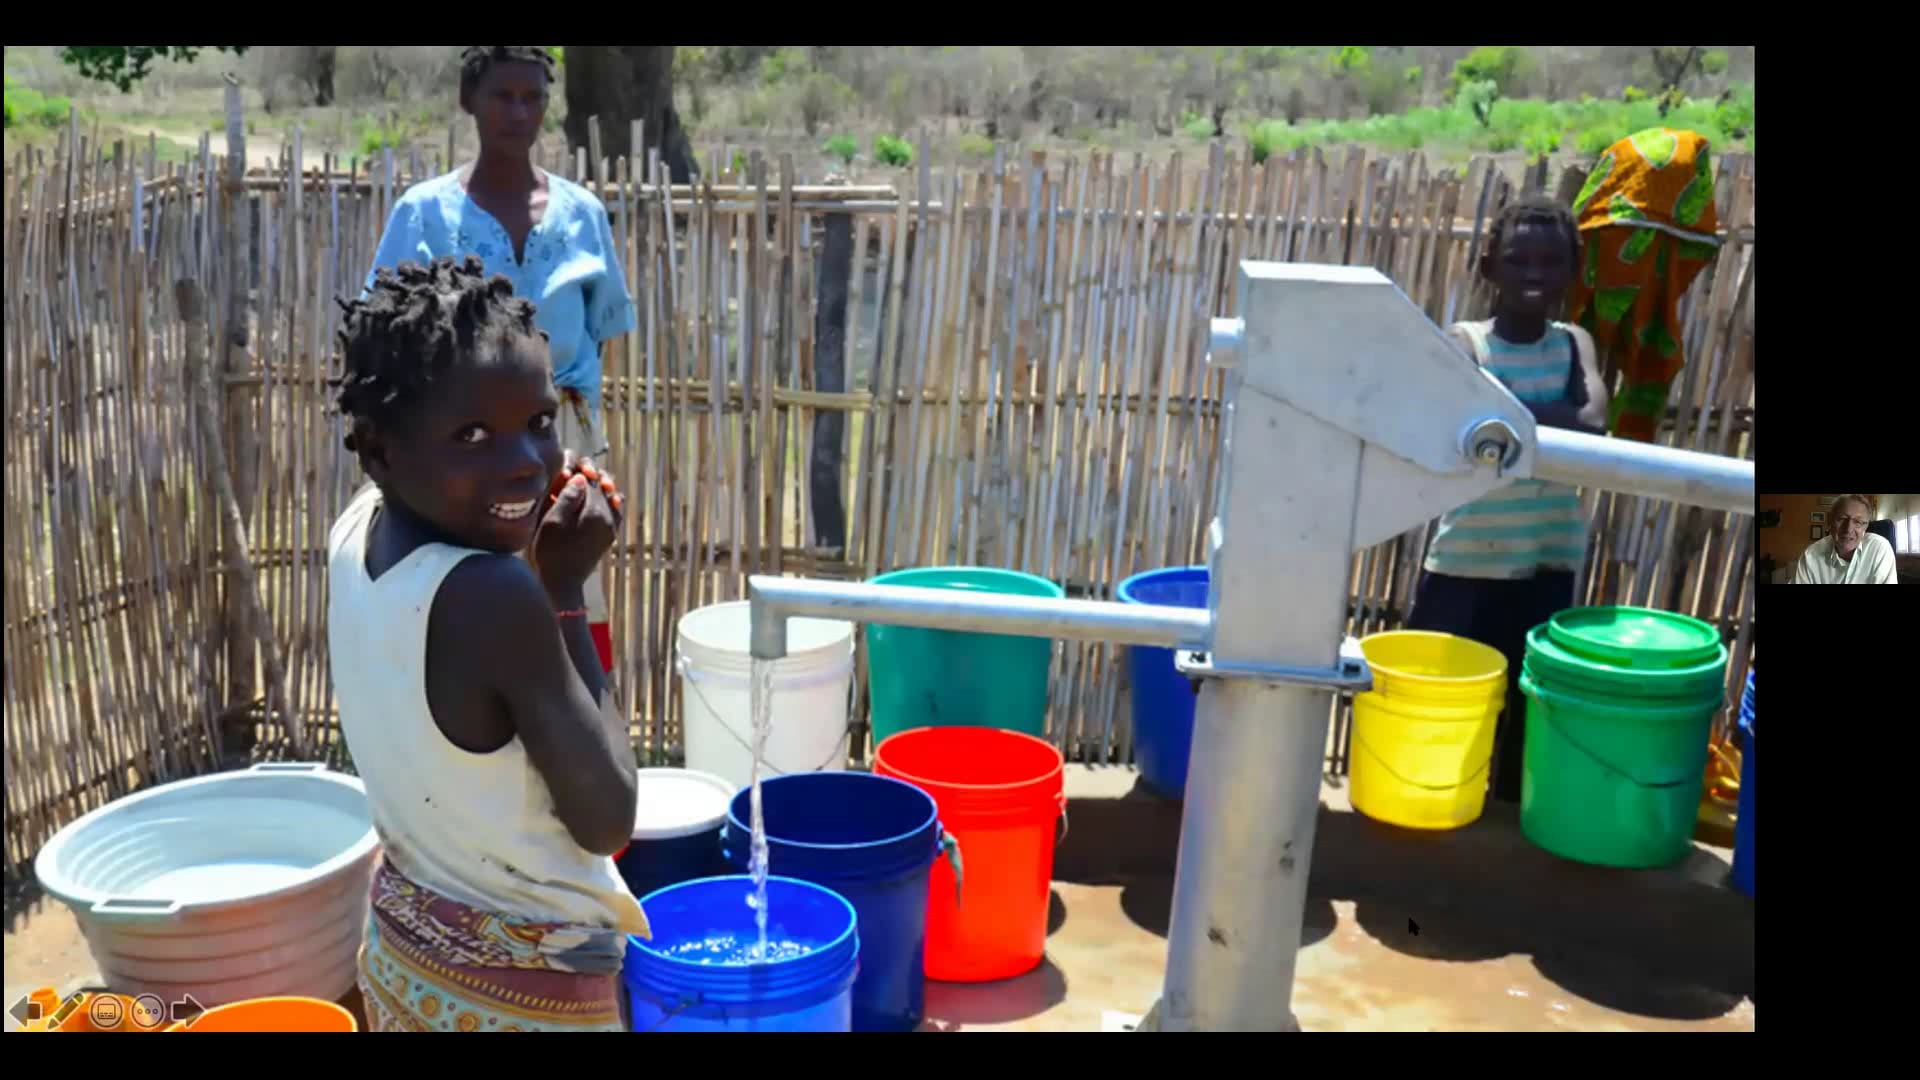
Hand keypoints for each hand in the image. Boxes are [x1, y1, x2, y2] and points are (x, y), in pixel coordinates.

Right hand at [531, 454, 622, 593]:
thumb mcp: (551, 522)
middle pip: (603, 486)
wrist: (562, 585)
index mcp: (594, 512)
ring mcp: (611, 528)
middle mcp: (608, 518)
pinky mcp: (609, 537)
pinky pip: (614, 512)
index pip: (591, 479)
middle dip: (590, 474)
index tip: (568, 462)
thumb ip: (566, 497)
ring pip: (611, 497)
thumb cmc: (549, 553)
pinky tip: (595, 500)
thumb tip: (580, 478)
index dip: (579, 467)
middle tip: (575, 468)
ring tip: (585, 482)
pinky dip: (606, 501)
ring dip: (599, 486)